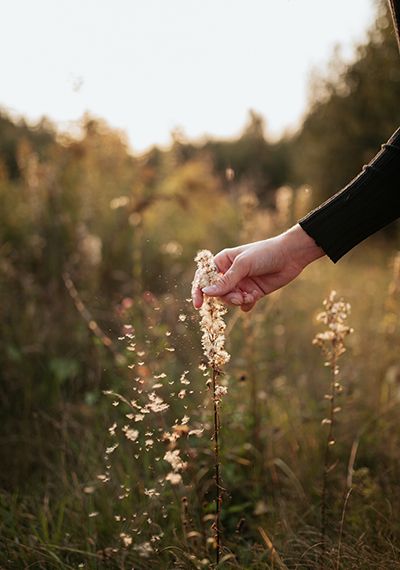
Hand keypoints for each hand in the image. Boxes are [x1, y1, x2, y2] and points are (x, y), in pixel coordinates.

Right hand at [192, 224, 324, 311]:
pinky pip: (244, 304)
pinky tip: (254, 299)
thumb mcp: (243, 265)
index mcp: (223, 262)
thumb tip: (206, 293)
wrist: (291, 256)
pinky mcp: (254, 292)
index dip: (199, 290)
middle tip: (238, 298)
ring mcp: (242, 283)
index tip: (199, 304)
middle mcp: (231, 273)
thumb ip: (225, 281)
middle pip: (218, 292)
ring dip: (238, 301)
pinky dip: (248, 305)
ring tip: (249, 297)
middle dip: (226, 297)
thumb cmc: (265, 253)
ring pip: (231, 299)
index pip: (204, 277)